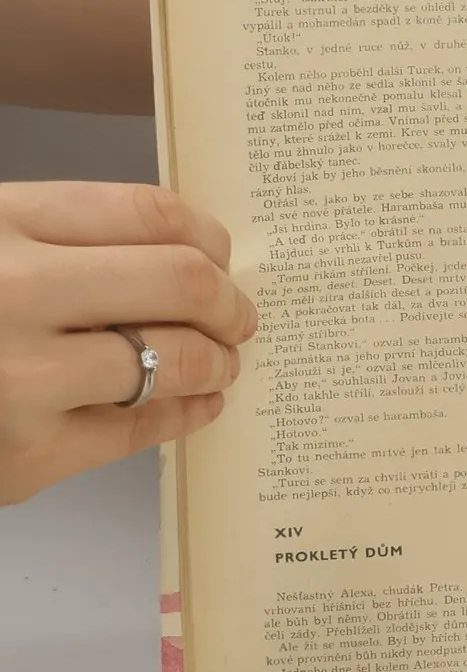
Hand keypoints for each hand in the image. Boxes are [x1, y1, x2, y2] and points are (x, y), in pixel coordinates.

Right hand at [0, 182, 255, 504]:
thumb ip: (54, 238)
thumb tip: (179, 252)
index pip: (150, 213)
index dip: (207, 236)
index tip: (221, 254)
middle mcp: (13, 295)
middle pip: (181, 283)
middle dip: (228, 300)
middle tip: (239, 314)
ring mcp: (22, 381)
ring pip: (174, 360)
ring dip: (218, 361)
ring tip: (223, 360)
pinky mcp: (26, 458)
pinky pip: (140, 430)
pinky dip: (187, 413)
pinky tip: (200, 403)